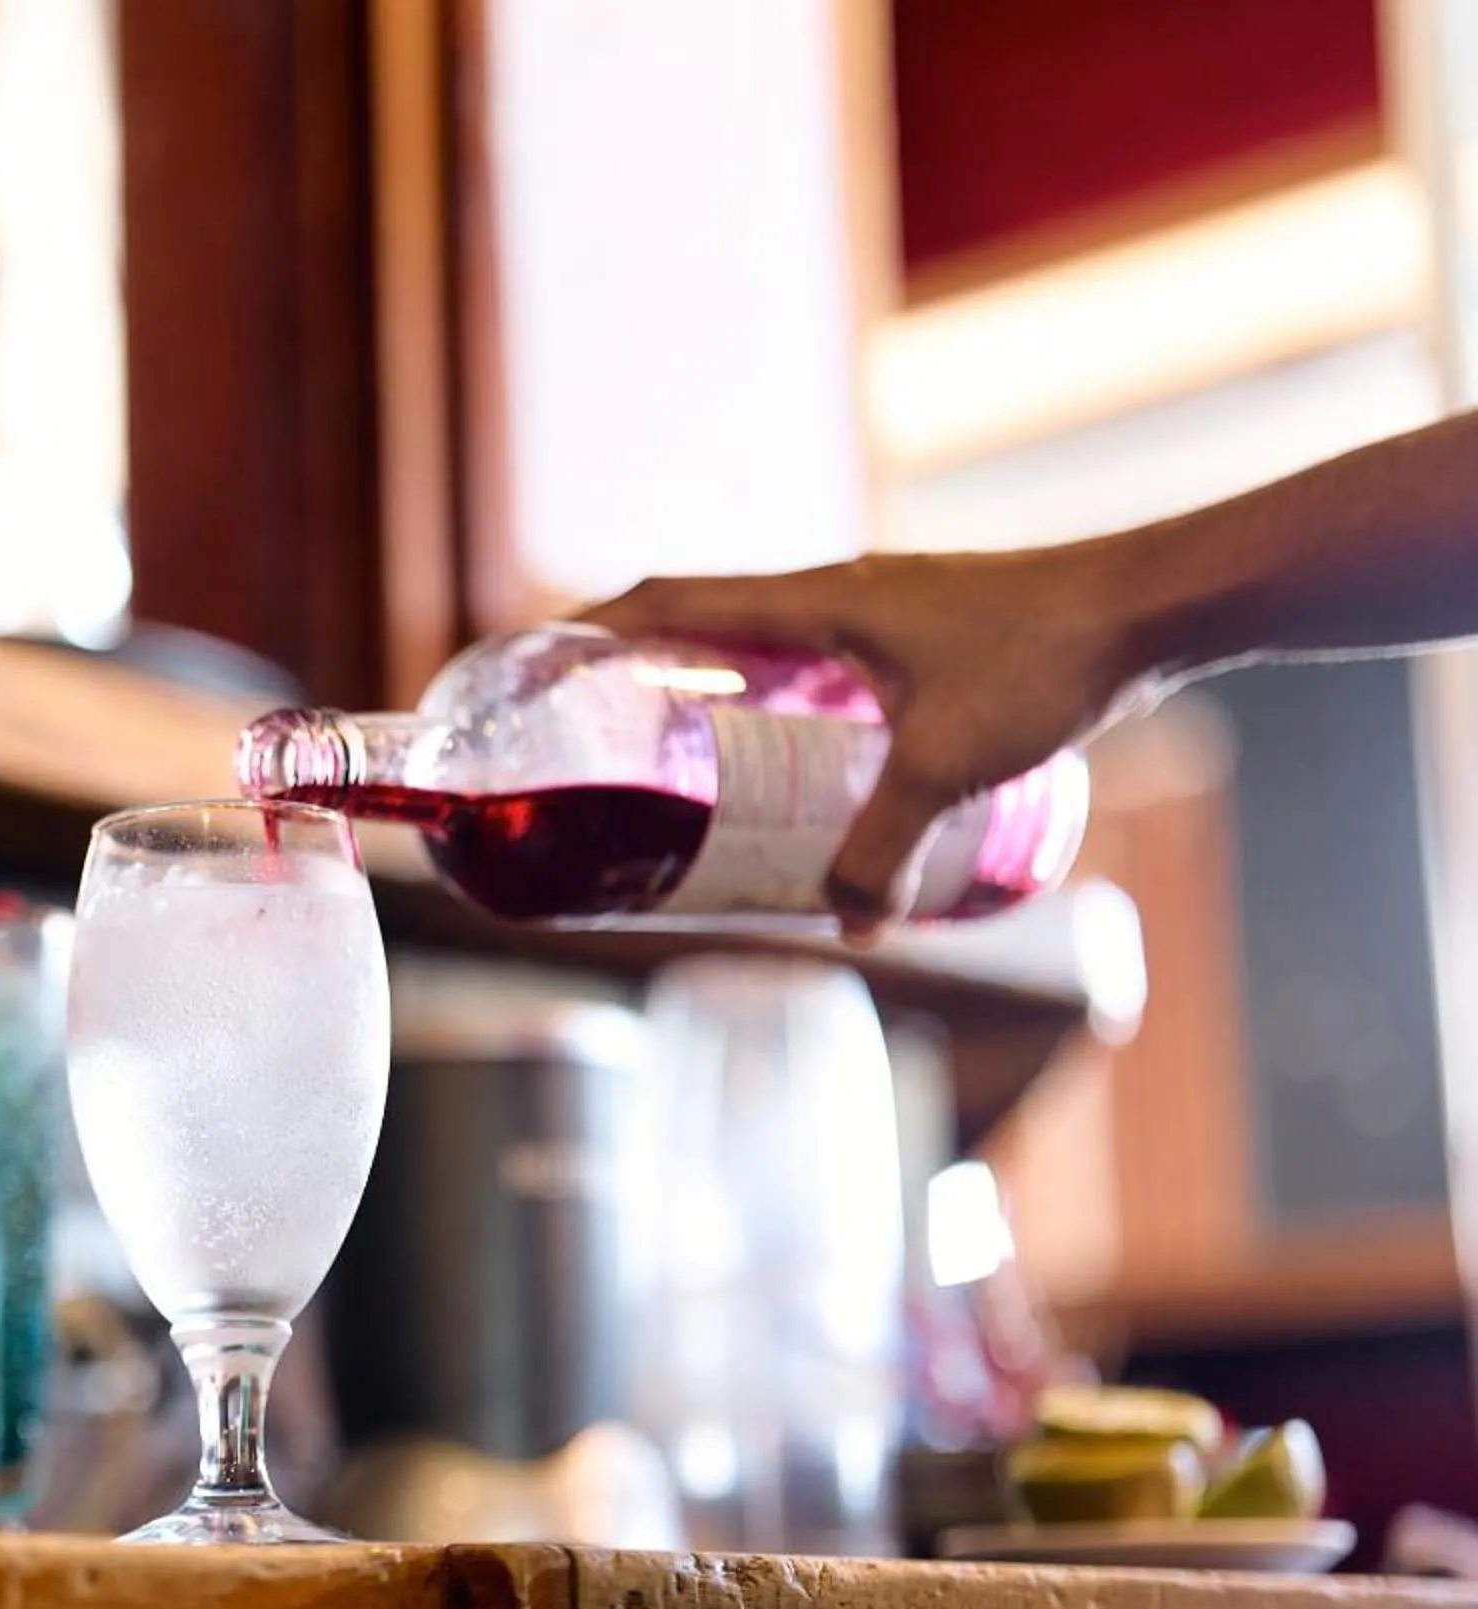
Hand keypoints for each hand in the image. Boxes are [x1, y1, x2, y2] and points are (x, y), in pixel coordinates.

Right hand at [578, 547, 1156, 936]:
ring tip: (689, 752)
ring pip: (769, 638)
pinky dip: (785, 692)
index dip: (597, 627)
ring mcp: (883, 603)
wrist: (1153, 603)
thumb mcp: (946, 767)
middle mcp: (837, 591)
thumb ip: (882, 849)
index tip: (542, 658)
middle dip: (646, 669)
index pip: (673, 599)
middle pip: (708, 618)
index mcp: (815, 601)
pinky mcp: (926, 626)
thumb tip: (845, 928)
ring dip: (719, 681)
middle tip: (606, 733)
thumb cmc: (1046, 660)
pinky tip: (803, 749)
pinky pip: (821, 655)